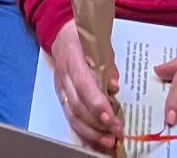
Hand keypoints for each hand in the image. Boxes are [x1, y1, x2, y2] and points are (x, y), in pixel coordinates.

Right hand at [50, 20, 120, 151]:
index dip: (96, 104)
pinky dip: (83, 132)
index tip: (111, 118)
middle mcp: (64, 76)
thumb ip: (107, 66)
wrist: (62, 34)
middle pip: (77, 105)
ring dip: (91, 132)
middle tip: (116, 131)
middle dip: (97, 123)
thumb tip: (114, 87)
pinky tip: (95, 141)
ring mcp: (61, 87)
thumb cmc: (83, 37)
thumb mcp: (100, 45)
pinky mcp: (62, 97)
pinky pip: (70, 118)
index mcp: (73, 58)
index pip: (83, 85)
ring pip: (72, 115)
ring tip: (108, 141)